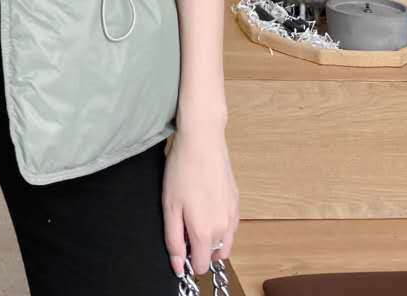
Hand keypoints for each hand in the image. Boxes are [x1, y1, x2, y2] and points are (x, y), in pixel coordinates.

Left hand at [162, 124, 239, 278]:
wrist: (202, 141)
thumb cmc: (182, 170)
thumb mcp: (169, 206)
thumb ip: (174, 240)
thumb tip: (178, 266)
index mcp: (204, 233)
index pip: (201, 266)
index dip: (188, 260)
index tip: (180, 243)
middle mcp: (224, 228)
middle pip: (214, 256)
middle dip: (200, 249)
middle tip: (185, 226)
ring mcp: (233, 215)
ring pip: (225, 243)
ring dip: (212, 240)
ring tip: (196, 217)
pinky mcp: (237, 202)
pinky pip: (231, 226)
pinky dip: (221, 226)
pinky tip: (207, 206)